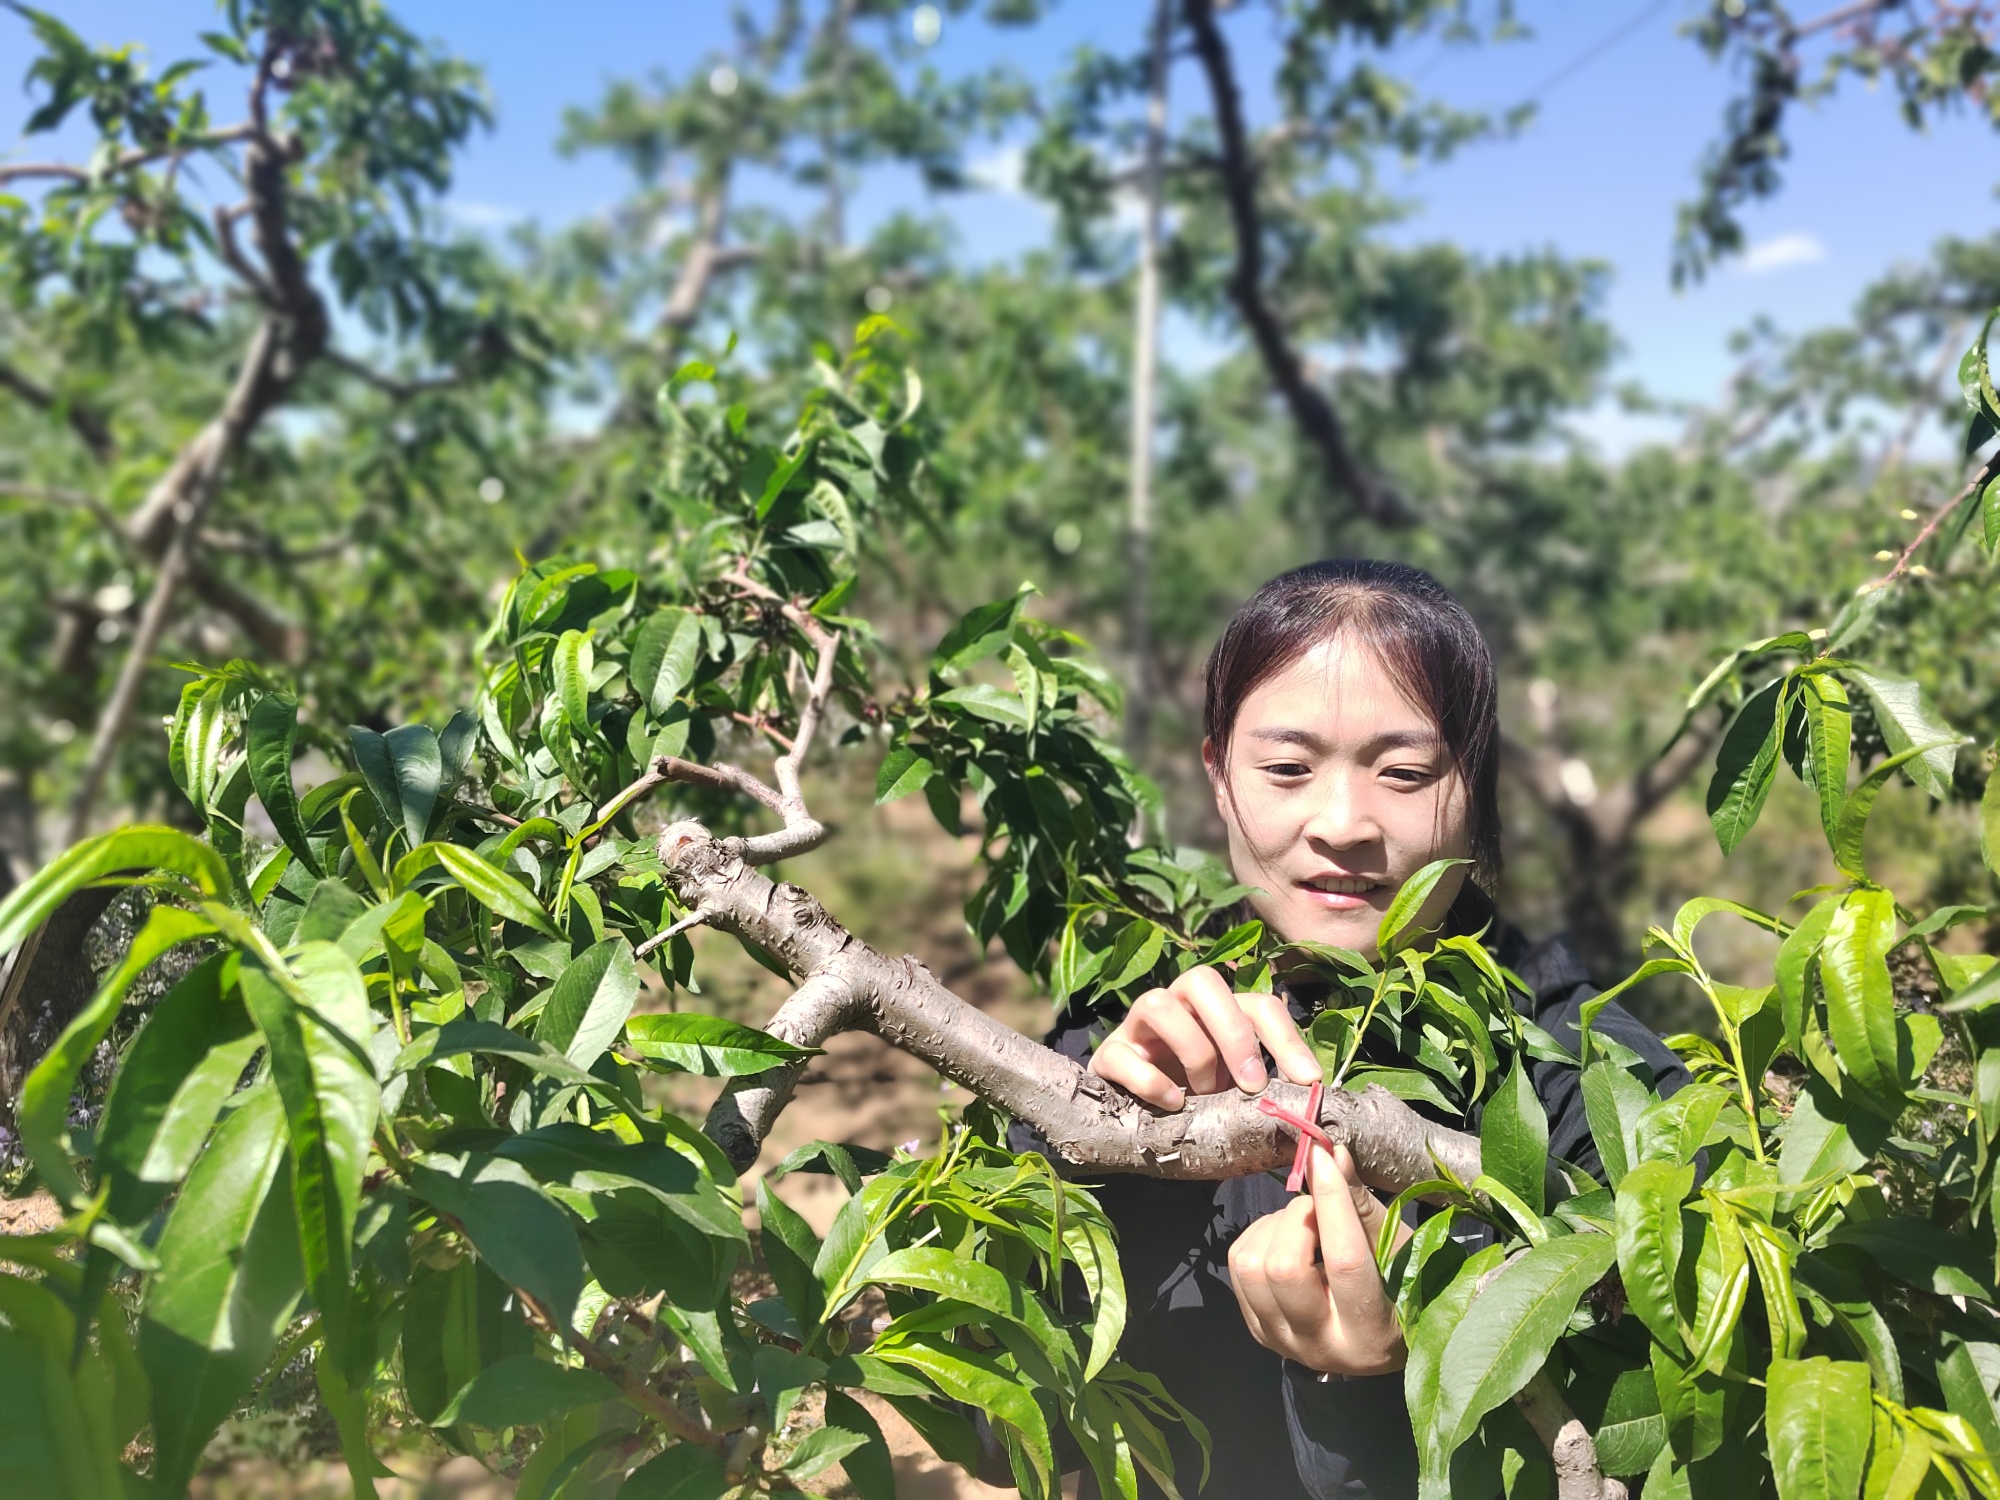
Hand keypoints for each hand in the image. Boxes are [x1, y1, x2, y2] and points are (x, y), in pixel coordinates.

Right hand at [1088, 964, 1319, 1109]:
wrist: (1139, 1119)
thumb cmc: (1198, 1101)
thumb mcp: (1236, 1091)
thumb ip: (1265, 1088)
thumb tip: (1311, 1101)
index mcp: (1217, 1011)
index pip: (1257, 1003)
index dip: (1286, 1038)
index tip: (1308, 1082)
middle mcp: (1177, 1005)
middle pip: (1202, 980)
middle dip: (1233, 1032)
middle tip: (1252, 1084)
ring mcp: (1137, 1025)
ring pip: (1157, 1003)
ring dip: (1192, 1052)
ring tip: (1205, 1096)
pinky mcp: (1108, 1055)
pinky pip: (1121, 1053)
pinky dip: (1151, 1081)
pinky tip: (1173, 1104)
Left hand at [1227, 1142, 1410, 1376]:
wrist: (1375, 1343)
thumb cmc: (1396, 1289)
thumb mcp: (1392, 1250)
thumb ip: (1359, 1203)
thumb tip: (1331, 1154)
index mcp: (1371, 1333)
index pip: (1344, 1261)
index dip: (1332, 1201)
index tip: (1322, 1158)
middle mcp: (1321, 1346)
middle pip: (1284, 1267)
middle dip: (1297, 1217)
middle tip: (1318, 1208)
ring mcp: (1282, 1341)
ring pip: (1251, 1267)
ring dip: (1273, 1228)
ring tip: (1302, 1227)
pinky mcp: (1258, 1330)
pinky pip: (1237, 1268)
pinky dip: (1257, 1239)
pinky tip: (1283, 1242)